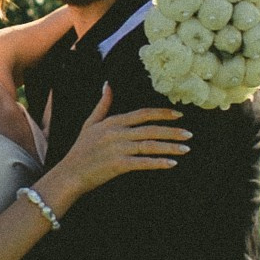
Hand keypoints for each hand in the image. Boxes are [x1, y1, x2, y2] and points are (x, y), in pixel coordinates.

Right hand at [54, 84, 190, 198]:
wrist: (70, 174)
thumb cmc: (80, 150)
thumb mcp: (89, 124)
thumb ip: (102, 105)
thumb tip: (108, 85)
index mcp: (113, 122)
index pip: (142, 114)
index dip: (162, 114)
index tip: (178, 115)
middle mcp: (117, 133)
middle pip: (151, 130)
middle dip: (172, 132)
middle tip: (189, 134)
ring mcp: (118, 149)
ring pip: (150, 145)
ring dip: (170, 147)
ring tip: (185, 148)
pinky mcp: (118, 165)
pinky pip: (143, 162)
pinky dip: (158, 162)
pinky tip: (171, 163)